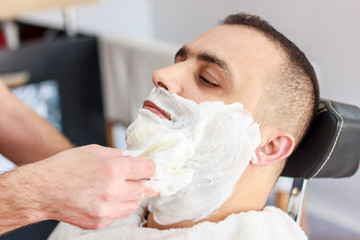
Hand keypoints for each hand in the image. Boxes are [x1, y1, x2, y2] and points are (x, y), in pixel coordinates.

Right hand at [17, 144, 157, 229]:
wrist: (42, 191)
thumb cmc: (64, 168)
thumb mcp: (93, 151)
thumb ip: (117, 155)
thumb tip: (133, 158)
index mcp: (113, 169)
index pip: (148, 169)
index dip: (156, 167)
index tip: (159, 168)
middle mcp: (113, 190)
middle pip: (146, 189)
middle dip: (151, 183)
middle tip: (153, 181)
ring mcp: (106, 209)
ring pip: (135, 204)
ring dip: (136, 196)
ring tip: (129, 188)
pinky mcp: (99, 222)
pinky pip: (119, 214)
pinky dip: (120, 206)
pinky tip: (112, 198)